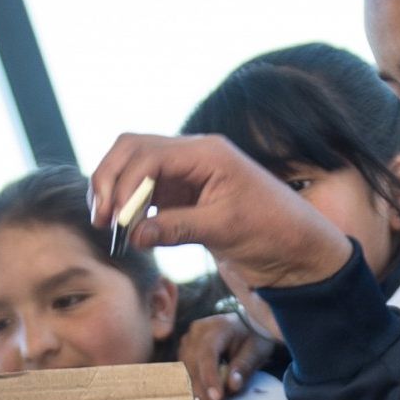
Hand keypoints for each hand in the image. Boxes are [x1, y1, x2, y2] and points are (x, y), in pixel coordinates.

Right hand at [88, 133, 353, 290]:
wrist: (297, 250)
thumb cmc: (273, 232)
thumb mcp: (226, 229)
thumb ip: (178, 228)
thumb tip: (134, 234)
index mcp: (207, 153)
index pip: (148, 155)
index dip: (124, 184)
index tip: (114, 219)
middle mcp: (194, 155)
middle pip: (132, 149)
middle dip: (110, 179)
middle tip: (101, 218)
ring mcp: (187, 173)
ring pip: (134, 165)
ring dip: (115, 189)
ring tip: (107, 223)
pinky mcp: (184, 193)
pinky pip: (146, 188)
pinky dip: (129, 203)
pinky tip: (125, 227)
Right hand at [181, 312, 276, 399]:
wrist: (247, 324)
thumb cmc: (254, 335)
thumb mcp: (257, 350)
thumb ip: (244, 366)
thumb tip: (232, 386)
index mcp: (216, 327)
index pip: (207, 354)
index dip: (210, 378)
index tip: (218, 399)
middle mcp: (195, 334)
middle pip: (194, 367)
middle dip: (206, 394)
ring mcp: (187, 343)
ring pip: (187, 375)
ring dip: (202, 396)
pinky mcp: (185, 354)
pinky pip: (187, 376)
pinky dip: (199, 391)